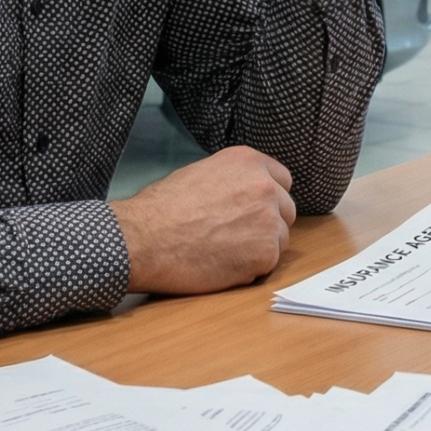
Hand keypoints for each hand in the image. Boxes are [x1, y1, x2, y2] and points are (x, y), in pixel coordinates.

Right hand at [108, 146, 296, 293]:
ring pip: (280, 238)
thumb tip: (243, 193)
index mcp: (248, 162)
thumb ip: (233, 179)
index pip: (282, 180)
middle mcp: (265, 186)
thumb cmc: (161, 209)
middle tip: (237, 235)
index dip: (268, 198)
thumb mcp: (201, 173)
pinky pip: (269, 263)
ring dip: (260, 247)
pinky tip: (223, 265)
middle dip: (267, 223)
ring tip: (224, 251)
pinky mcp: (265, 253)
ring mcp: (268, 220)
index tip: (254, 210)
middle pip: (286, 210)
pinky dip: (251, 268)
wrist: (144, 239)